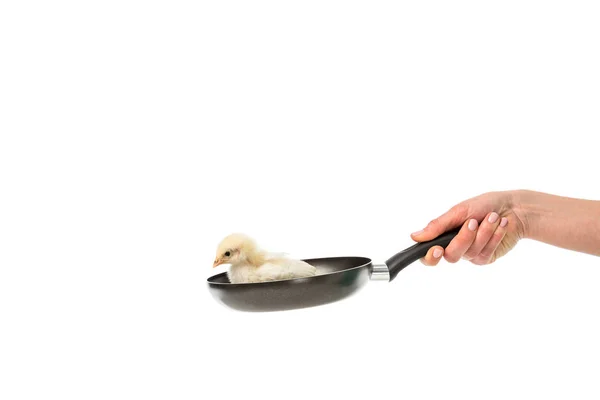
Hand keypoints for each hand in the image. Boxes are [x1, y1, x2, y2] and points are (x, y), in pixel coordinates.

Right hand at [411, 191, 527, 265]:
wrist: (513, 207)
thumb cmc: (484, 205)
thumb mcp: (457, 211)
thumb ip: (437, 226)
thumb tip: (415, 236)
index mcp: (444, 236)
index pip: (429, 256)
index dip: (430, 257)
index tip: (436, 249)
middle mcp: (456, 247)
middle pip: (451, 255)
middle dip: (464, 238)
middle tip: (473, 222)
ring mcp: (471, 254)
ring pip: (470, 252)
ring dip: (483, 232)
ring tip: (492, 217)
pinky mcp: (487, 257)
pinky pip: (486, 252)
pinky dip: (494, 236)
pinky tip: (501, 225)